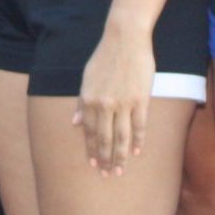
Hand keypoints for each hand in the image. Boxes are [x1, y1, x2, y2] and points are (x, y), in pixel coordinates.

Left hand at [73, 22, 155, 175]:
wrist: (125, 38)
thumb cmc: (105, 56)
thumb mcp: (87, 78)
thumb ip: (81, 101)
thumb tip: (74, 123)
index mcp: (88, 100)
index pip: (89, 132)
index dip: (91, 149)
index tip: (93, 164)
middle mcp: (104, 105)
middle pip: (104, 139)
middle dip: (105, 159)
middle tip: (107, 175)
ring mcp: (123, 104)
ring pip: (121, 137)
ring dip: (120, 156)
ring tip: (120, 171)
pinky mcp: (140, 100)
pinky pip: (139, 126)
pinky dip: (138, 141)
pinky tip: (138, 152)